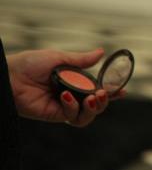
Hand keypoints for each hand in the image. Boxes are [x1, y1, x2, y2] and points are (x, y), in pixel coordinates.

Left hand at [7, 48, 121, 126]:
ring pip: (87, 116)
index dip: (112, 92)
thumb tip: (101, 52)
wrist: (10, 75)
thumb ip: (81, 59)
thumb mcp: (59, 57)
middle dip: (104, 102)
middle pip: (96, 106)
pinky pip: (71, 116)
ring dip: (94, 109)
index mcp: (75, 82)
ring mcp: (64, 106)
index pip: (97, 89)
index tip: (122, 91)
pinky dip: (72, 107)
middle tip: (102, 94)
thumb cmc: (30, 63)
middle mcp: (72, 95)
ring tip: (91, 98)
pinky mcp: (54, 115)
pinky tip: (66, 96)